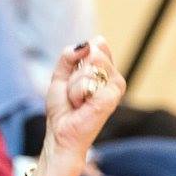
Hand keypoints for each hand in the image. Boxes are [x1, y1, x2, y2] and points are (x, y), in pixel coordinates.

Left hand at [39, 37, 125, 175]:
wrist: (60, 131)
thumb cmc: (62, 107)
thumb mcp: (61, 74)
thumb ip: (69, 55)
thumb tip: (86, 44)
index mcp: (105, 71)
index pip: (96, 46)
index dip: (79, 57)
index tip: (72, 76)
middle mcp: (113, 78)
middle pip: (91, 54)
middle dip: (74, 74)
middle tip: (73, 93)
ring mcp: (115, 87)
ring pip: (90, 67)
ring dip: (74, 85)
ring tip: (77, 101)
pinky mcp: (112, 97)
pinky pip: (88, 81)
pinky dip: (76, 93)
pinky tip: (81, 106)